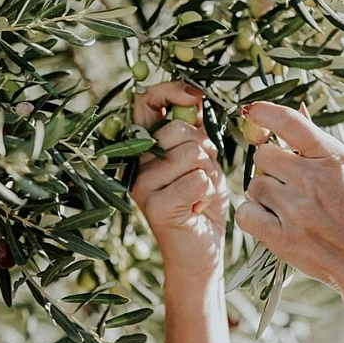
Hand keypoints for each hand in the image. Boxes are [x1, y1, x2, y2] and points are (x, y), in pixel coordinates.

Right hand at [131, 82, 228, 275]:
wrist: (200, 250)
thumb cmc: (201, 201)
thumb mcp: (202, 159)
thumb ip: (196, 130)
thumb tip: (198, 96)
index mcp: (142, 147)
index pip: (146, 103)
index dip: (171, 92)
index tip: (197, 96)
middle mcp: (134, 164)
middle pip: (178, 130)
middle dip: (204, 148)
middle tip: (200, 175)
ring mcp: (141, 186)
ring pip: (192, 154)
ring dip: (209, 174)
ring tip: (198, 194)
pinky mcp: (156, 207)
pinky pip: (198, 180)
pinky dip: (209, 193)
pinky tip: (198, 209)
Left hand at [235, 101, 343, 342]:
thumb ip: (322, 148)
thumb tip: (295, 115)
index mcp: (335, 159)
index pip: (290, 123)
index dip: (265, 113)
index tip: (251, 111)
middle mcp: (313, 179)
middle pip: (263, 155)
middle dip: (271, 167)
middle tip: (288, 184)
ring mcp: (296, 209)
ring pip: (255, 185)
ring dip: (265, 194)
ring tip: (290, 210)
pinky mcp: (282, 237)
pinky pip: (246, 213)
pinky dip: (253, 217)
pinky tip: (273, 223)